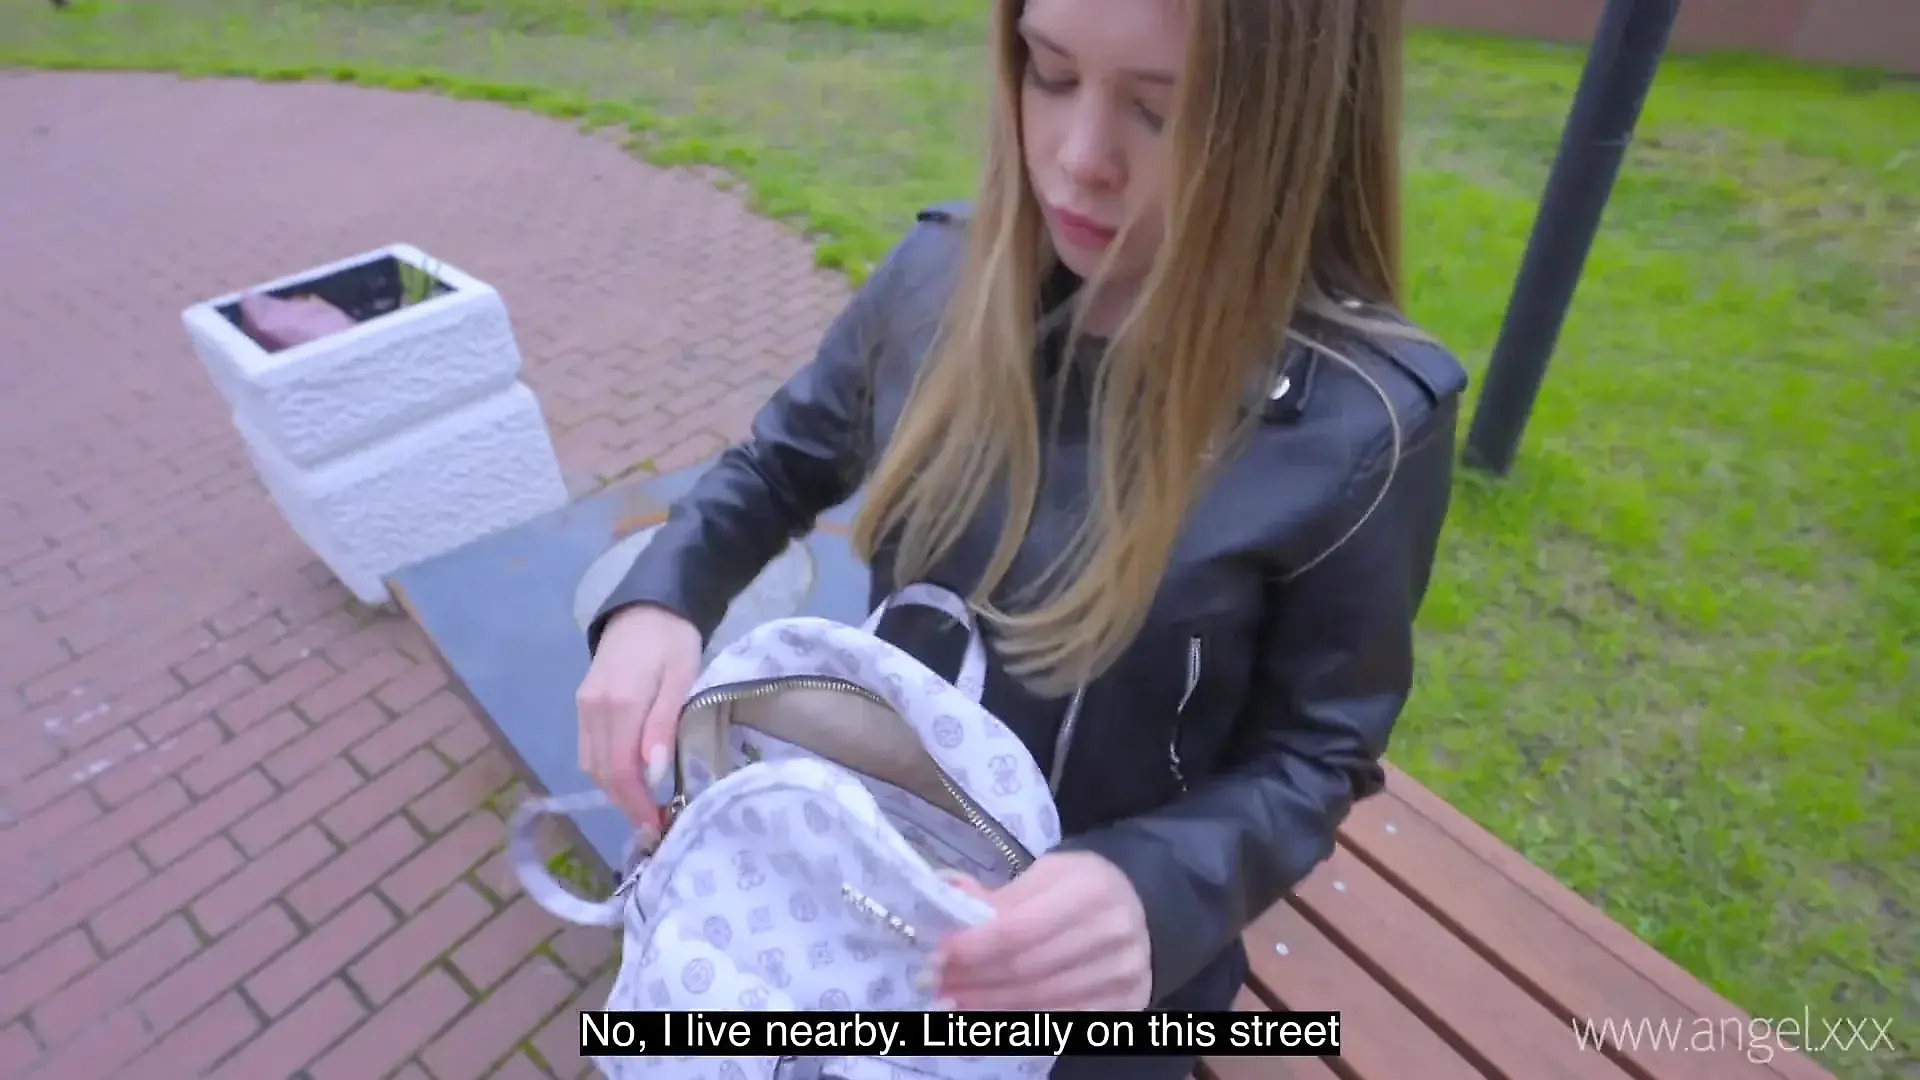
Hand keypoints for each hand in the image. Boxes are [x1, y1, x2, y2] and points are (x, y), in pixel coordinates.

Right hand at [575, 604, 701, 832]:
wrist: (645, 606)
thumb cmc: (673, 641)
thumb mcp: (682, 677)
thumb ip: (665, 723)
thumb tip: (654, 771)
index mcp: (620, 703)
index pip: (622, 769)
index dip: (636, 804)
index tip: (656, 826)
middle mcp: (594, 709)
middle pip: (603, 772)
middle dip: (626, 804)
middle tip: (654, 826)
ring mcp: (583, 707)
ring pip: (591, 764)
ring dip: (615, 792)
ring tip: (644, 809)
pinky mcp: (582, 704)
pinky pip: (589, 749)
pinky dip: (606, 772)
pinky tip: (629, 780)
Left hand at [932, 852, 1151, 1010]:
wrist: (1142, 909)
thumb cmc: (1084, 887)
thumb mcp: (1049, 874)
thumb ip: (1002, 894)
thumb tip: (949, 895)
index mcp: (1091, 888)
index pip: (1019, 928)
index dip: (973, 946)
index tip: (937, 954)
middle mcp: (1114, 931)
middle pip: (1026, 968)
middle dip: (973, 978)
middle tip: (935, 983)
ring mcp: (1124, 972)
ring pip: (1040, 999)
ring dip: (988, 1004)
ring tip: (952, 1000)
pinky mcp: (1126, 1002)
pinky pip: (1061, 1018)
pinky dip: (1019, 1019)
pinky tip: (988, 1014)